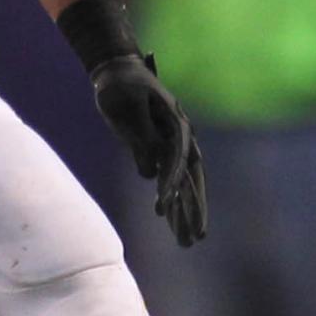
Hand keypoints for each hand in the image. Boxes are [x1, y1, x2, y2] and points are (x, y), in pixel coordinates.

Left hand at [92, 53, 206, 245]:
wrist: (118, 72)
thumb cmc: (120, 86)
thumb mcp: (125, 106)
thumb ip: (139, 137)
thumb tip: (149, 174)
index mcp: (176, 124)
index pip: (177, 161)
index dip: (171, 186)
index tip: (161, 209)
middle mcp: (181, 139)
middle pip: (192, 179)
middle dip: (194, 209)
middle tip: (196, 237)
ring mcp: (174, 147)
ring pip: (184, 185)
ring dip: (185, 213)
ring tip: (188, 243)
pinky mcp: (161, 152)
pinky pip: (171, 183)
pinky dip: (171, 203)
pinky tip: (171, 226)